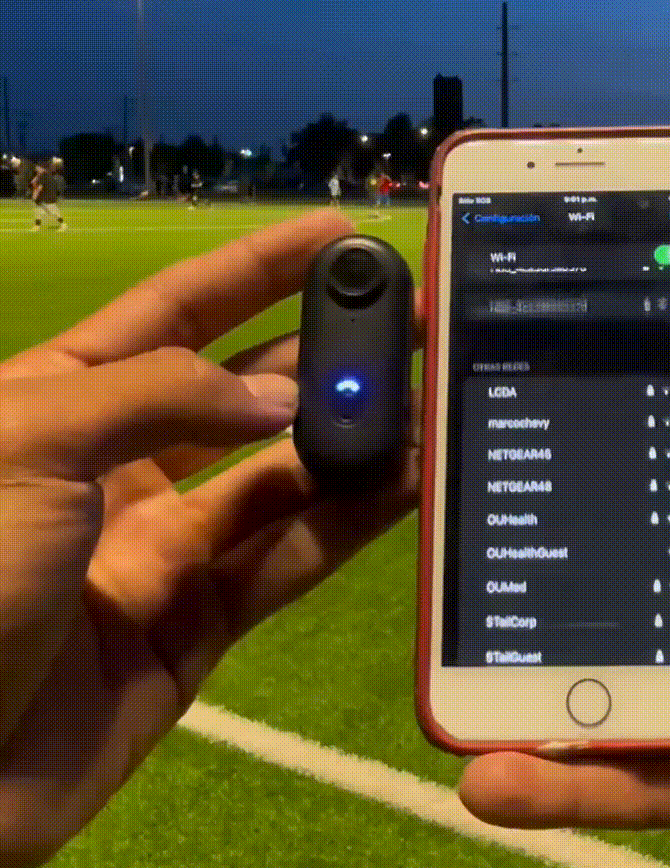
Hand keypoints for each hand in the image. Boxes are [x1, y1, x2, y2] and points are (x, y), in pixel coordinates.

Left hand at [0, 211, 418, 867]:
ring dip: (349, 441)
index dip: (257, 269)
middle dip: (323, 353)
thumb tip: (283, 396)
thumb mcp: (31, 442)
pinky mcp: (194, 634)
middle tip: (417, 322)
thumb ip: (163, 396)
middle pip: (239, 392)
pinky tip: (405, 486)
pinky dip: (345, 527)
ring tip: (432, 402)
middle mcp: (115, 467)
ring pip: (276, 480)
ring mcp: (158, 553)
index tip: (340, 233)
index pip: (176, 311)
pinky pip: (282, 565)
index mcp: (58, 401)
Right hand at [459, 242, 669, 867]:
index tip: (506, 359)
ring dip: (521, 655)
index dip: (606, 383)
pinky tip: (480, 774)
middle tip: (443, 507)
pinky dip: (548, 776)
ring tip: (444, 645)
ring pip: (601, 654)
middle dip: (537, 524)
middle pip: (624, 534)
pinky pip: (610, 769)